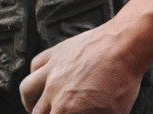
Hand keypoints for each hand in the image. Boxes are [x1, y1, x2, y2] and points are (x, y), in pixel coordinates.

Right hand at [18, 23, 144, 113]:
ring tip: (35, 107)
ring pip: (27, 89)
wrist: (125, 46)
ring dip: (29, 101)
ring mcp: (52, 69)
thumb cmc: (123, 80)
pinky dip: (35, 74)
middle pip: (38, 112)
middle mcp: (54, 90)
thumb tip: (88, 113)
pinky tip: (41, 80)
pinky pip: (35, 64)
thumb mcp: (115, 113)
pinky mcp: (56, 52)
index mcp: (66, 109)